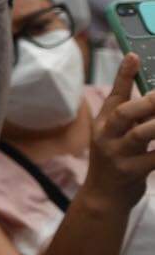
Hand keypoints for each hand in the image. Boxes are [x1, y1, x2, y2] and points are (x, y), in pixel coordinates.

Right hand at [81, 54, 154, 212]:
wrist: (104, 198)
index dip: (123, 76)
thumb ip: (135, 119)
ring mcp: (117, 155)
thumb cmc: (118, 162)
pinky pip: (154, 159)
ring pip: (140, 135)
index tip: (134, 56)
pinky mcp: (130, 173)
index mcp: (104, 124)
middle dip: (147, 101)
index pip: (114, 95)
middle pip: (124, 113)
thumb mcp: (119, 137)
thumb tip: (153, 98)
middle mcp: (106, 136)